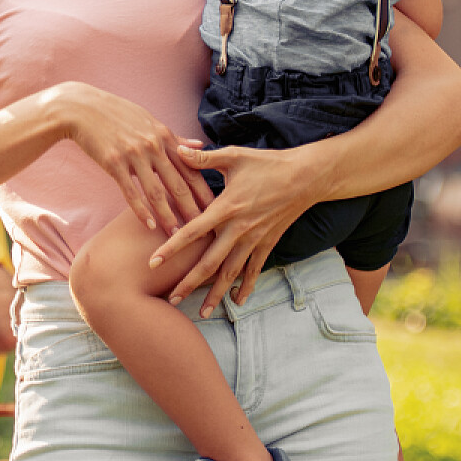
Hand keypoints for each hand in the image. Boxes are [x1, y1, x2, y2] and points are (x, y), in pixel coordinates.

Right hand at [53, 82, 210, 233]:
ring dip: (168, 216)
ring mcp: (133, 155)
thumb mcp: (149, 121)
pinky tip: (150, 225)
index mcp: (163, 136)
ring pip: (156, 192)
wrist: (81, 108)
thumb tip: (199, 144)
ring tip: (177, 234)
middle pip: (178, 183)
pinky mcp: (113, 163)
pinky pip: (130, 192)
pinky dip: (141, 210)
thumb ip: (174, 137)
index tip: (217, 208)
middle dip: (193, 208)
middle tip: (205, 229)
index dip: (204, 190)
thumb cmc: (116, 114)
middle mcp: (152, 146)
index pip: (191, 168)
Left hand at [148, 141, 326, 315]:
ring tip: (202, 312)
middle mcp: (239, 228)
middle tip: (171, 299)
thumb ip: (203, 157)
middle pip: (210, 262)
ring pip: (231, 272)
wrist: (307, 176)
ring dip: (216, 293)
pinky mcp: (269, 242)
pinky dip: (247, 286)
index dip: (172, 248)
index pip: (192, 231)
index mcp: (226, 207)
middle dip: (189, 283)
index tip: (153, 262)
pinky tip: (237, 301)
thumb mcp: (234, 156)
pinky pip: (255, 269)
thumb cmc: (268, 163)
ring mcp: (255, 238)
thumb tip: (175, 148)